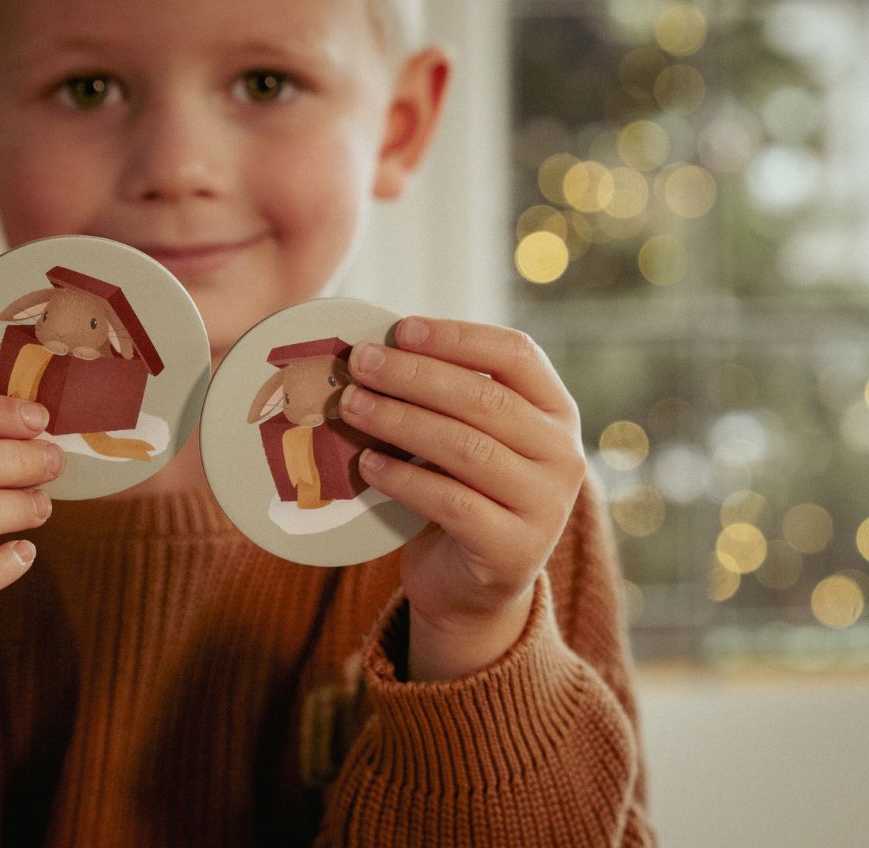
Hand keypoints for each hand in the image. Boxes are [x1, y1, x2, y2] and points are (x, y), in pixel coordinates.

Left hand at [338, 317, 584, 680]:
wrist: (472, 585)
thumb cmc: (462, 488)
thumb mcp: (467, 434)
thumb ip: (444, 394)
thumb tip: (376, 347)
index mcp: (555, 410)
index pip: (516, 354)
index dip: (457, 337)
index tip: (402, 328)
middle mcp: (561, 454)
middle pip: (484, 398)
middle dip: (413, 375)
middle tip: (360, 363)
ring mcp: (544, 505)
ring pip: (465, 448)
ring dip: (400, 420)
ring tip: (352, 406)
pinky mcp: (513, 550)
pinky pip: (451, 503)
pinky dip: (404, 479)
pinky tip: (368, 463)